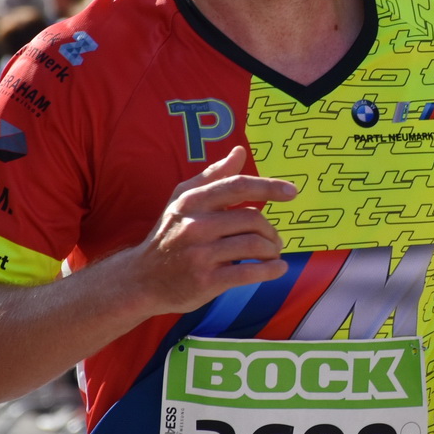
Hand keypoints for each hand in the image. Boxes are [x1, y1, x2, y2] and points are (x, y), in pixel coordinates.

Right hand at [132, 145, 297, 315]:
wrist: (141, 279)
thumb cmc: (168, 235)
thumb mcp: (183, 201)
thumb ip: (213, 176)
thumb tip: (239, 151)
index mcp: (192, 201)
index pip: (237, 186)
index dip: (268, 187)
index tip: (292, 192)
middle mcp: (195, 225)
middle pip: (252, 219)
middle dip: (271, 231)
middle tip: (274, 240)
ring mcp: (199, 254)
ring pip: (253, 245)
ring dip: (272, 250)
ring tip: (272, 254)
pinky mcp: (205, 281)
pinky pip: (248, 273)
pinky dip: (270, 271)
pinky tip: (277, 269)